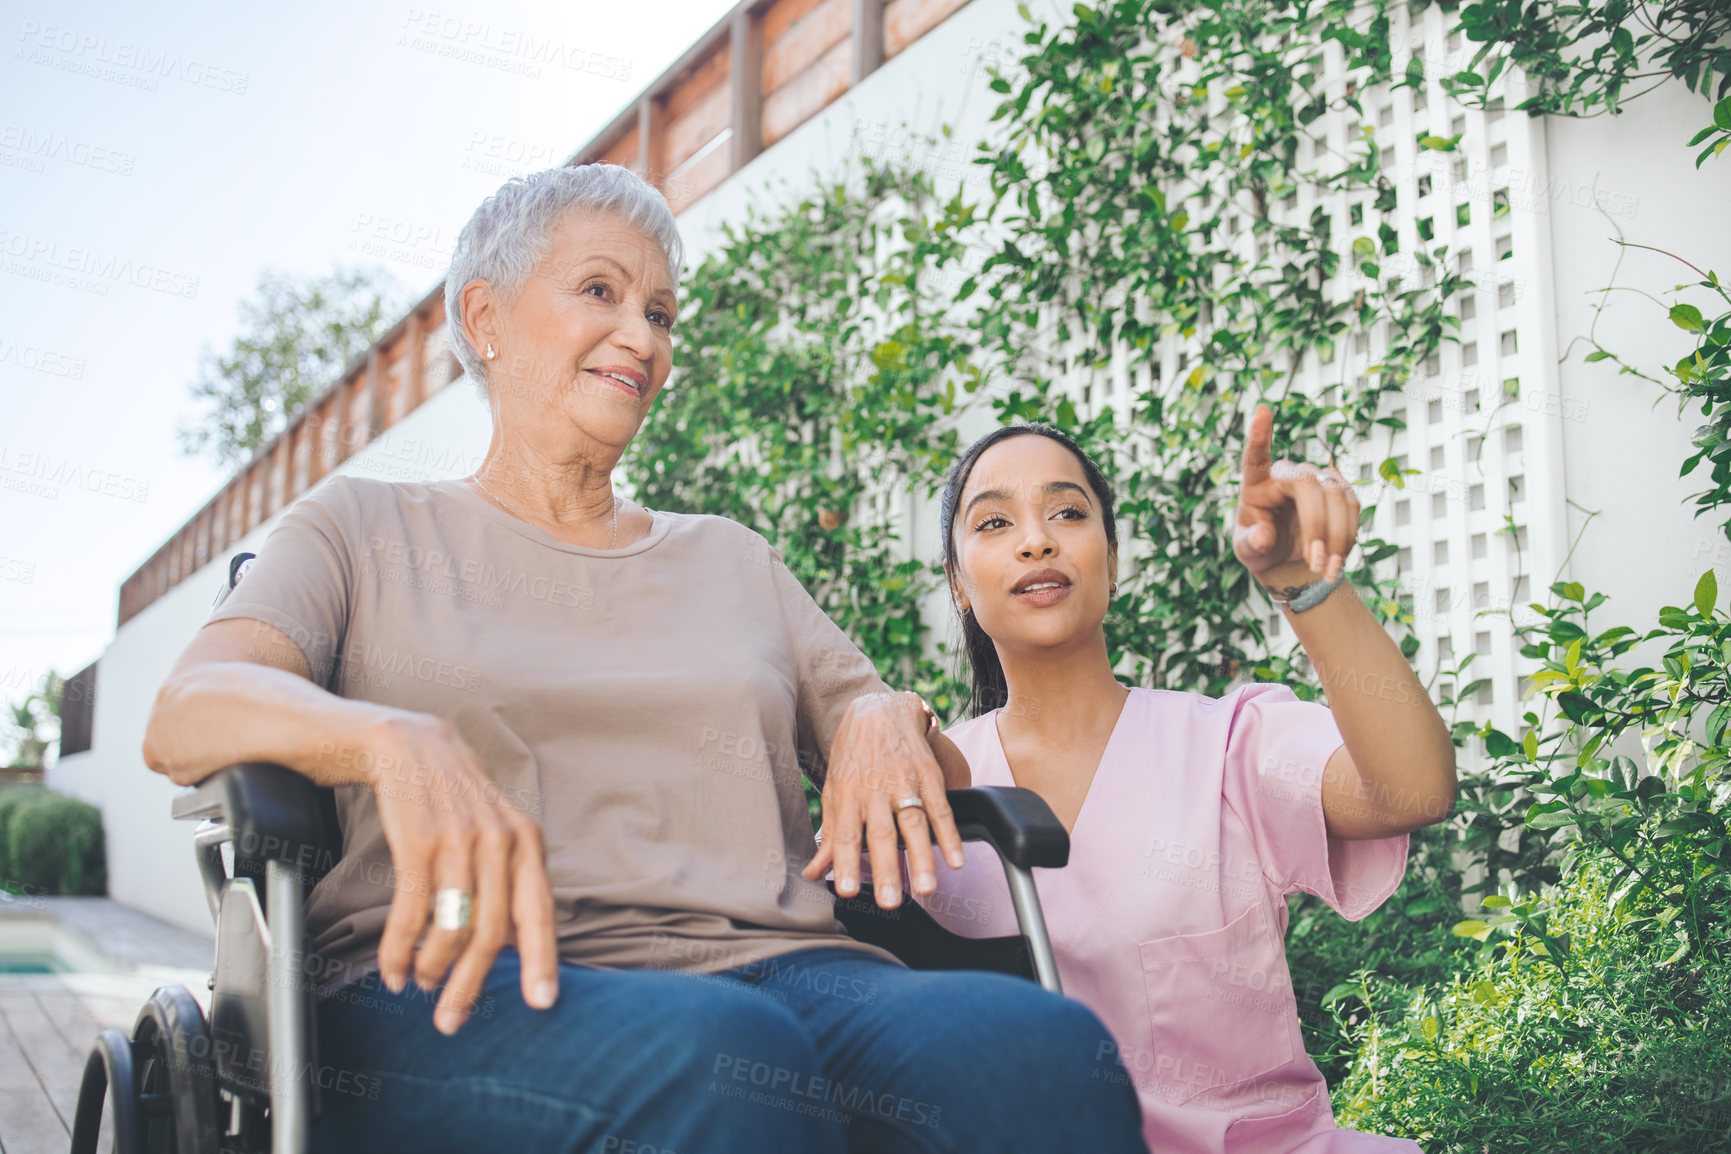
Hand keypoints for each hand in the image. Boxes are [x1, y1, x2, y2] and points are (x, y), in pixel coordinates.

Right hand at [359, 713, 557, 1034]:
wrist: (405, 743)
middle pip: (492, 933)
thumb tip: (514, 945)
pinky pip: (411, 912)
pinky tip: (393, 969)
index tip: (543, 1004)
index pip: (540, 912)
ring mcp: (460, 839)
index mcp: (526, 840)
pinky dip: (400, 950)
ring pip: (452, 928)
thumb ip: (508, 878)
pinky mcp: (418, 841)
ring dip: (431, 968)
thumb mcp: (493, 829)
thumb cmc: (451, 796)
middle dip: (470, 986)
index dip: (542, 961)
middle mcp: (500, 840)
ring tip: (419, 983)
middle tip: (451, 1020)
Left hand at [800, 692, 965, 908]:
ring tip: (928, 887)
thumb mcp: (834, 791)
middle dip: (886, 868)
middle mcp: (875, 790)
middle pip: (881, 834)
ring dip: (922, 858)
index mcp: (848, 796)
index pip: (844, 834)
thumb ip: (828, 836)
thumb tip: (812, 873)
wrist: (880, 710)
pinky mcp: (929, 775)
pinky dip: (950, 834)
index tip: (847, 891)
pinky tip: (956, 858)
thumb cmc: (853, 757)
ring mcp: (904, 782)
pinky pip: (941, 808)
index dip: (845, 863)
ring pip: (914, 823)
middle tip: (890, 901)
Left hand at [1232, 402, 1361, 583]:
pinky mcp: (1338, 489)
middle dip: (1316, 527)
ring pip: (1337, 496)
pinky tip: (1339, 558)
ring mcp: (1314, 478)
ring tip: (1327, 570)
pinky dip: (1349, 535)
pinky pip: (1353, 506)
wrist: (1287, 557)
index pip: (1256, 457)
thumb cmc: (1259, 548)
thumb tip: (1262, 536)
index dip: (1260, 435)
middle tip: (1316, 564)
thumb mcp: (1248, 551)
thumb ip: (1252, 543)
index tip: (1262, 410)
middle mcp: (1286, 474)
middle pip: (1308, 485)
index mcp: (1255, 484)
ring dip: (1337, 537)